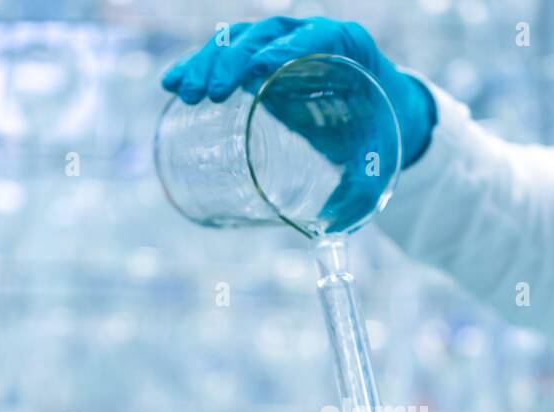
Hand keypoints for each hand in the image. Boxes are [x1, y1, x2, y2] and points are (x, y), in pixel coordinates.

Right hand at [161, 16, 436, 166]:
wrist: (382, 108)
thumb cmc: (378, 131)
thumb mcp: (373, 156)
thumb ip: (356, 190)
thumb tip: (329, 233)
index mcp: (348, 46)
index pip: (317, 36)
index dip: (289, 48)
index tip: (261, 69)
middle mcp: (311, 35)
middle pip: (267, 36)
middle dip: (234, 60)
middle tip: (212, 93)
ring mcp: (281, 42)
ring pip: (240, 40)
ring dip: (208, 62)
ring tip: (186, 92)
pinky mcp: (259, 57)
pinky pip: (225, 53)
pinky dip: (198, 65)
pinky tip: (172, 82)